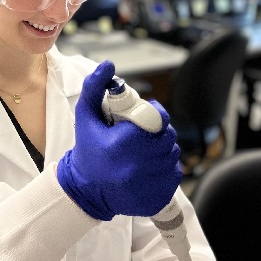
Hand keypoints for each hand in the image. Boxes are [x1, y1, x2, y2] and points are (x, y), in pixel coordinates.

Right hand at [57, 60, 181, 220]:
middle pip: (168, 137)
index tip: (142, 121)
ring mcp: (151, 183)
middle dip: (158, 133)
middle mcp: (139, 165)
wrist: (86, 191)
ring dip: (162, 151)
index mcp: (123, 143)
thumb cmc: (88, 151)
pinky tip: (145, 171)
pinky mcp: (160, 196)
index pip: (159, 118)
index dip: (154, 116)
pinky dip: (164, 170)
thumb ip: (93, 88)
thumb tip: (107, 65)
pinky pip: (174, 174)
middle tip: (142, 136)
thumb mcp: (86, 118)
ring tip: (142, 154)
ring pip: (173, 155)